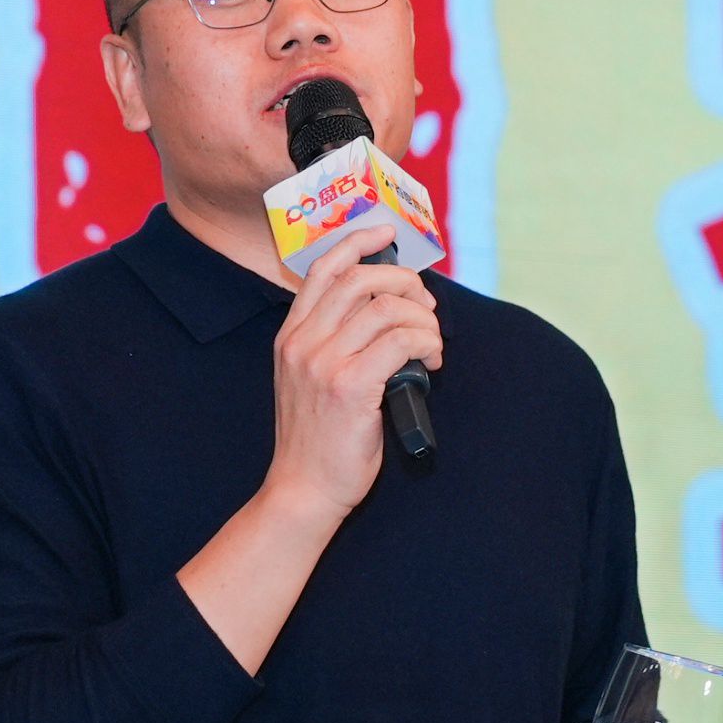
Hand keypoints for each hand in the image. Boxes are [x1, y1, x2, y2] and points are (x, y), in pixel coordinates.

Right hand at [261, 221, 442, 522]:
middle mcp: (302, 343)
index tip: (387, 232)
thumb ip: (333, 342)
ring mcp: (323, 363)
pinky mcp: (349, 387)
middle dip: (405, 283)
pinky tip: (432, 360)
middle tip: (425, 306)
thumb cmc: (317, 439)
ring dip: (423, 319)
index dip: (360, 241)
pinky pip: (401, 340)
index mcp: (291, 336)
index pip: (324, 268)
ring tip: (432, 344)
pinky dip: (426, 342)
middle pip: (361, 279)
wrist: (302, 490)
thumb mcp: (308, 380)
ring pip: (387, 308)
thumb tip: (388, 308)